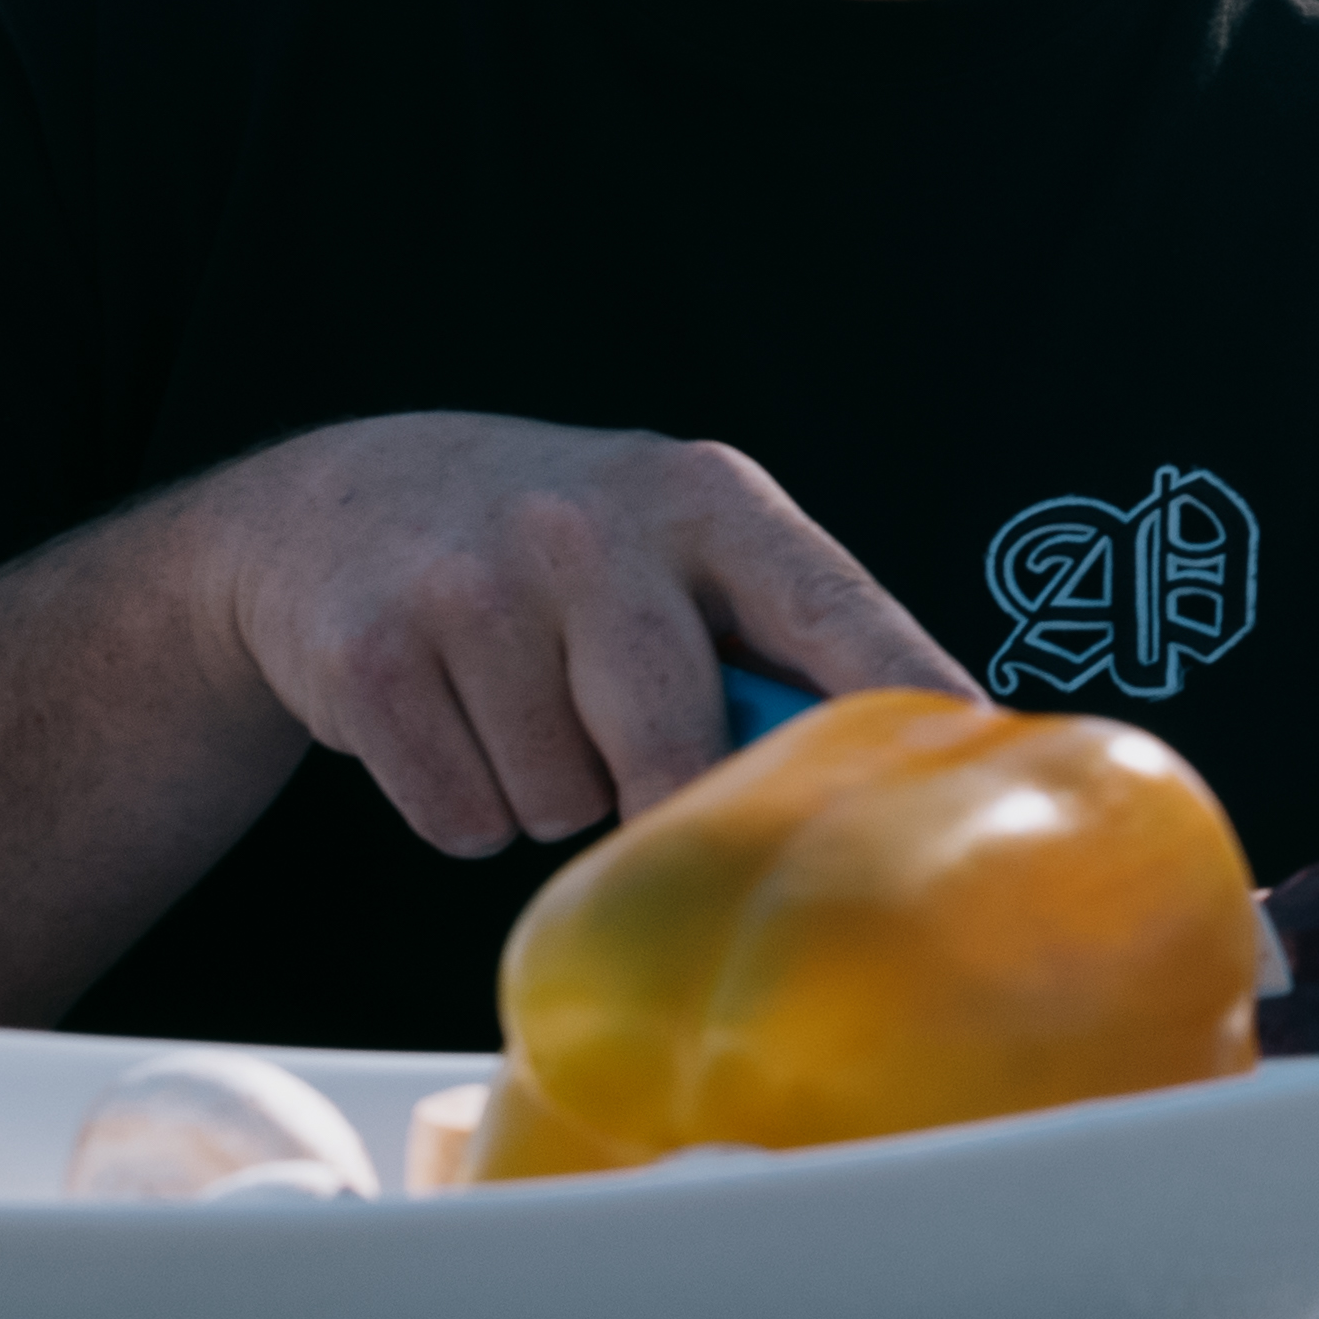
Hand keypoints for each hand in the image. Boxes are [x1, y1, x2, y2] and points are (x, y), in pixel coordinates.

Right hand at [189, 415, 976, 856]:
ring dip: (553, 792)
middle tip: (627, 744)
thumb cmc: (563, 552)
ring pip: (560, 801)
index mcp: (709, 502)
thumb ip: (777, 644)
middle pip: (676, 748)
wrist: (347, 501)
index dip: (903, 696)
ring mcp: (476, 587)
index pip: (834, 613)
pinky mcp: (373, 656)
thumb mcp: (681, 548)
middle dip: (665, 794)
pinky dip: (465, 804)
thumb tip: (893, 767)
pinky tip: (455, 719)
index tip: (970, 758)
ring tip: (526, 703)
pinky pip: (463, 818)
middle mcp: (594, 529)